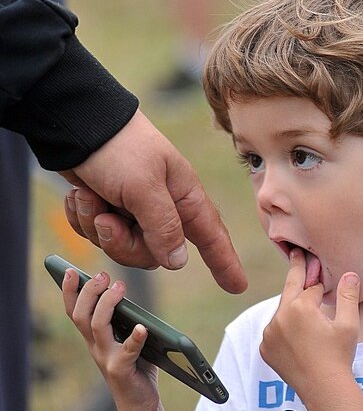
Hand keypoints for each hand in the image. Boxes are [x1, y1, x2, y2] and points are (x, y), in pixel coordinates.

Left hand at [60, 109, 247, 292]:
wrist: (76, 124)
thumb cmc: (118, 148)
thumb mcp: (144, 186)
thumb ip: (164, 227)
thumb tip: (178, 262)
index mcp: (183, 197)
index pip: (212, 236)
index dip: (225, 262)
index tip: (237, 286)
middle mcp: (163, 208)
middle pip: (152, 255)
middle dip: (123, 243)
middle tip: (108, 219)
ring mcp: (134, 211)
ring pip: (121, 248)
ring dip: (98, 226)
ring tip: (90, 197)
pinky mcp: (108, 209)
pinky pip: (97, 236)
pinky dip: (84, 219)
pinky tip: (81, 196)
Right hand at [62, 267, 160, 410]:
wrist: (140, 404)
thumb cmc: (137, 367)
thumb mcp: (129, 339)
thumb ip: (126, 319)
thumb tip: (126, 291)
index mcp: (94, 338)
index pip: (75, 311)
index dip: (69, 291)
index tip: (69, 270)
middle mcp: (95, 347)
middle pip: (81, 315)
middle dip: (89, 292)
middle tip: (103, 275)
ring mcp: (106, 358)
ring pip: (97, 327)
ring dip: (107, 304)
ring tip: (120, 287)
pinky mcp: (121, 370)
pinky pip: (127, 351)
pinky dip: (135, 338)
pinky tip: (143, 327)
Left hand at [259, 248, 359, 397]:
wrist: (323, 389)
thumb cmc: (339, 356)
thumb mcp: (348, 324)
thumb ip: (347, 295)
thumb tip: (350, 273)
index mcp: (300, 307)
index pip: (311, 288)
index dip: (321, 284)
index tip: (317, 265)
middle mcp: (280, 317)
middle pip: (290, 290)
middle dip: (296, 272)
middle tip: (295, 254)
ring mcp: (269, 333)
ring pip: (282, 312)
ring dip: (292, 308)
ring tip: (305, 311)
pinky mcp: (265, 348)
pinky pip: (274, 330)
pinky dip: (283, 328)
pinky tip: (296, 335)